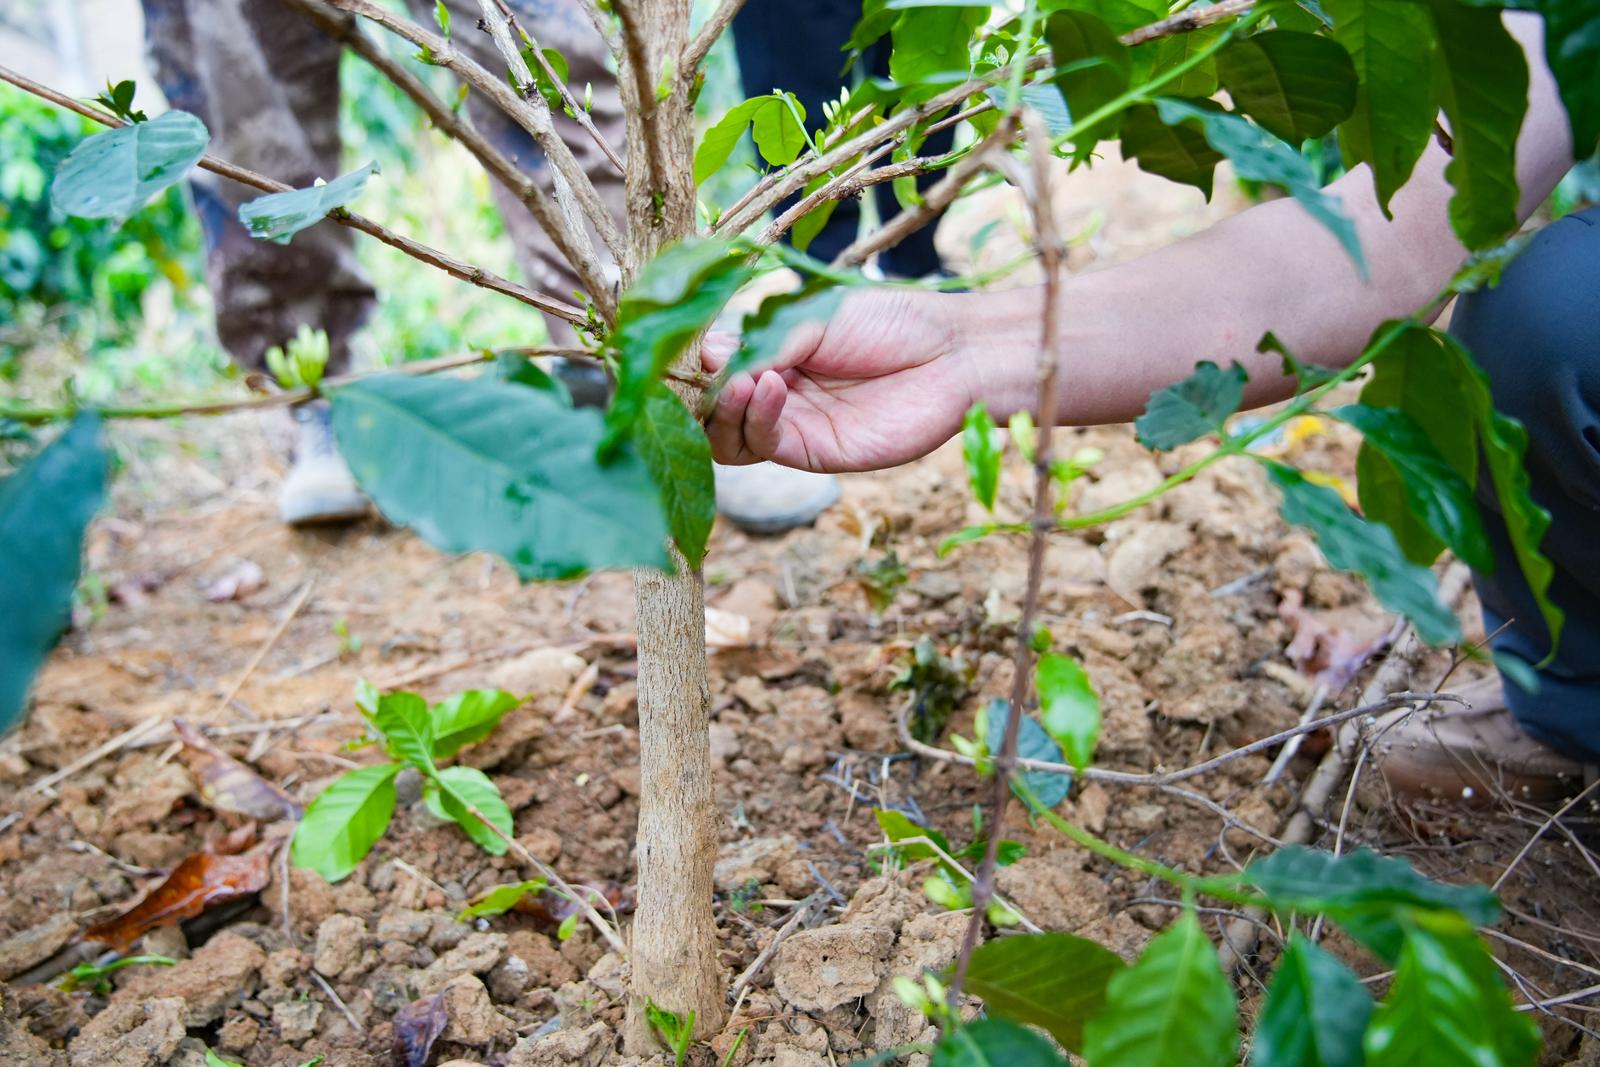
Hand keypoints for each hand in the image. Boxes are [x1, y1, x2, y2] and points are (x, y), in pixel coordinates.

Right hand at [702, 288, 975, 471]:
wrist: (951, 354)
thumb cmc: (890, 323)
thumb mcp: (813, 318)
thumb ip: (761, 343)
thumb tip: (705, 357)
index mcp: (771, 351)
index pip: (712, 365)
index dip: (694, 360)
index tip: (685, 343)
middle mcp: (774, 391)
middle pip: (710, 408)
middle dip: (698, 391)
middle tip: (703, 370)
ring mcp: (791, 424)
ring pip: (726, 437)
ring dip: (722, 410)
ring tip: (740, 380)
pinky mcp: (813, 452)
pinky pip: (764, 445)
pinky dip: (756, 418)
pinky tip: (768, 387)